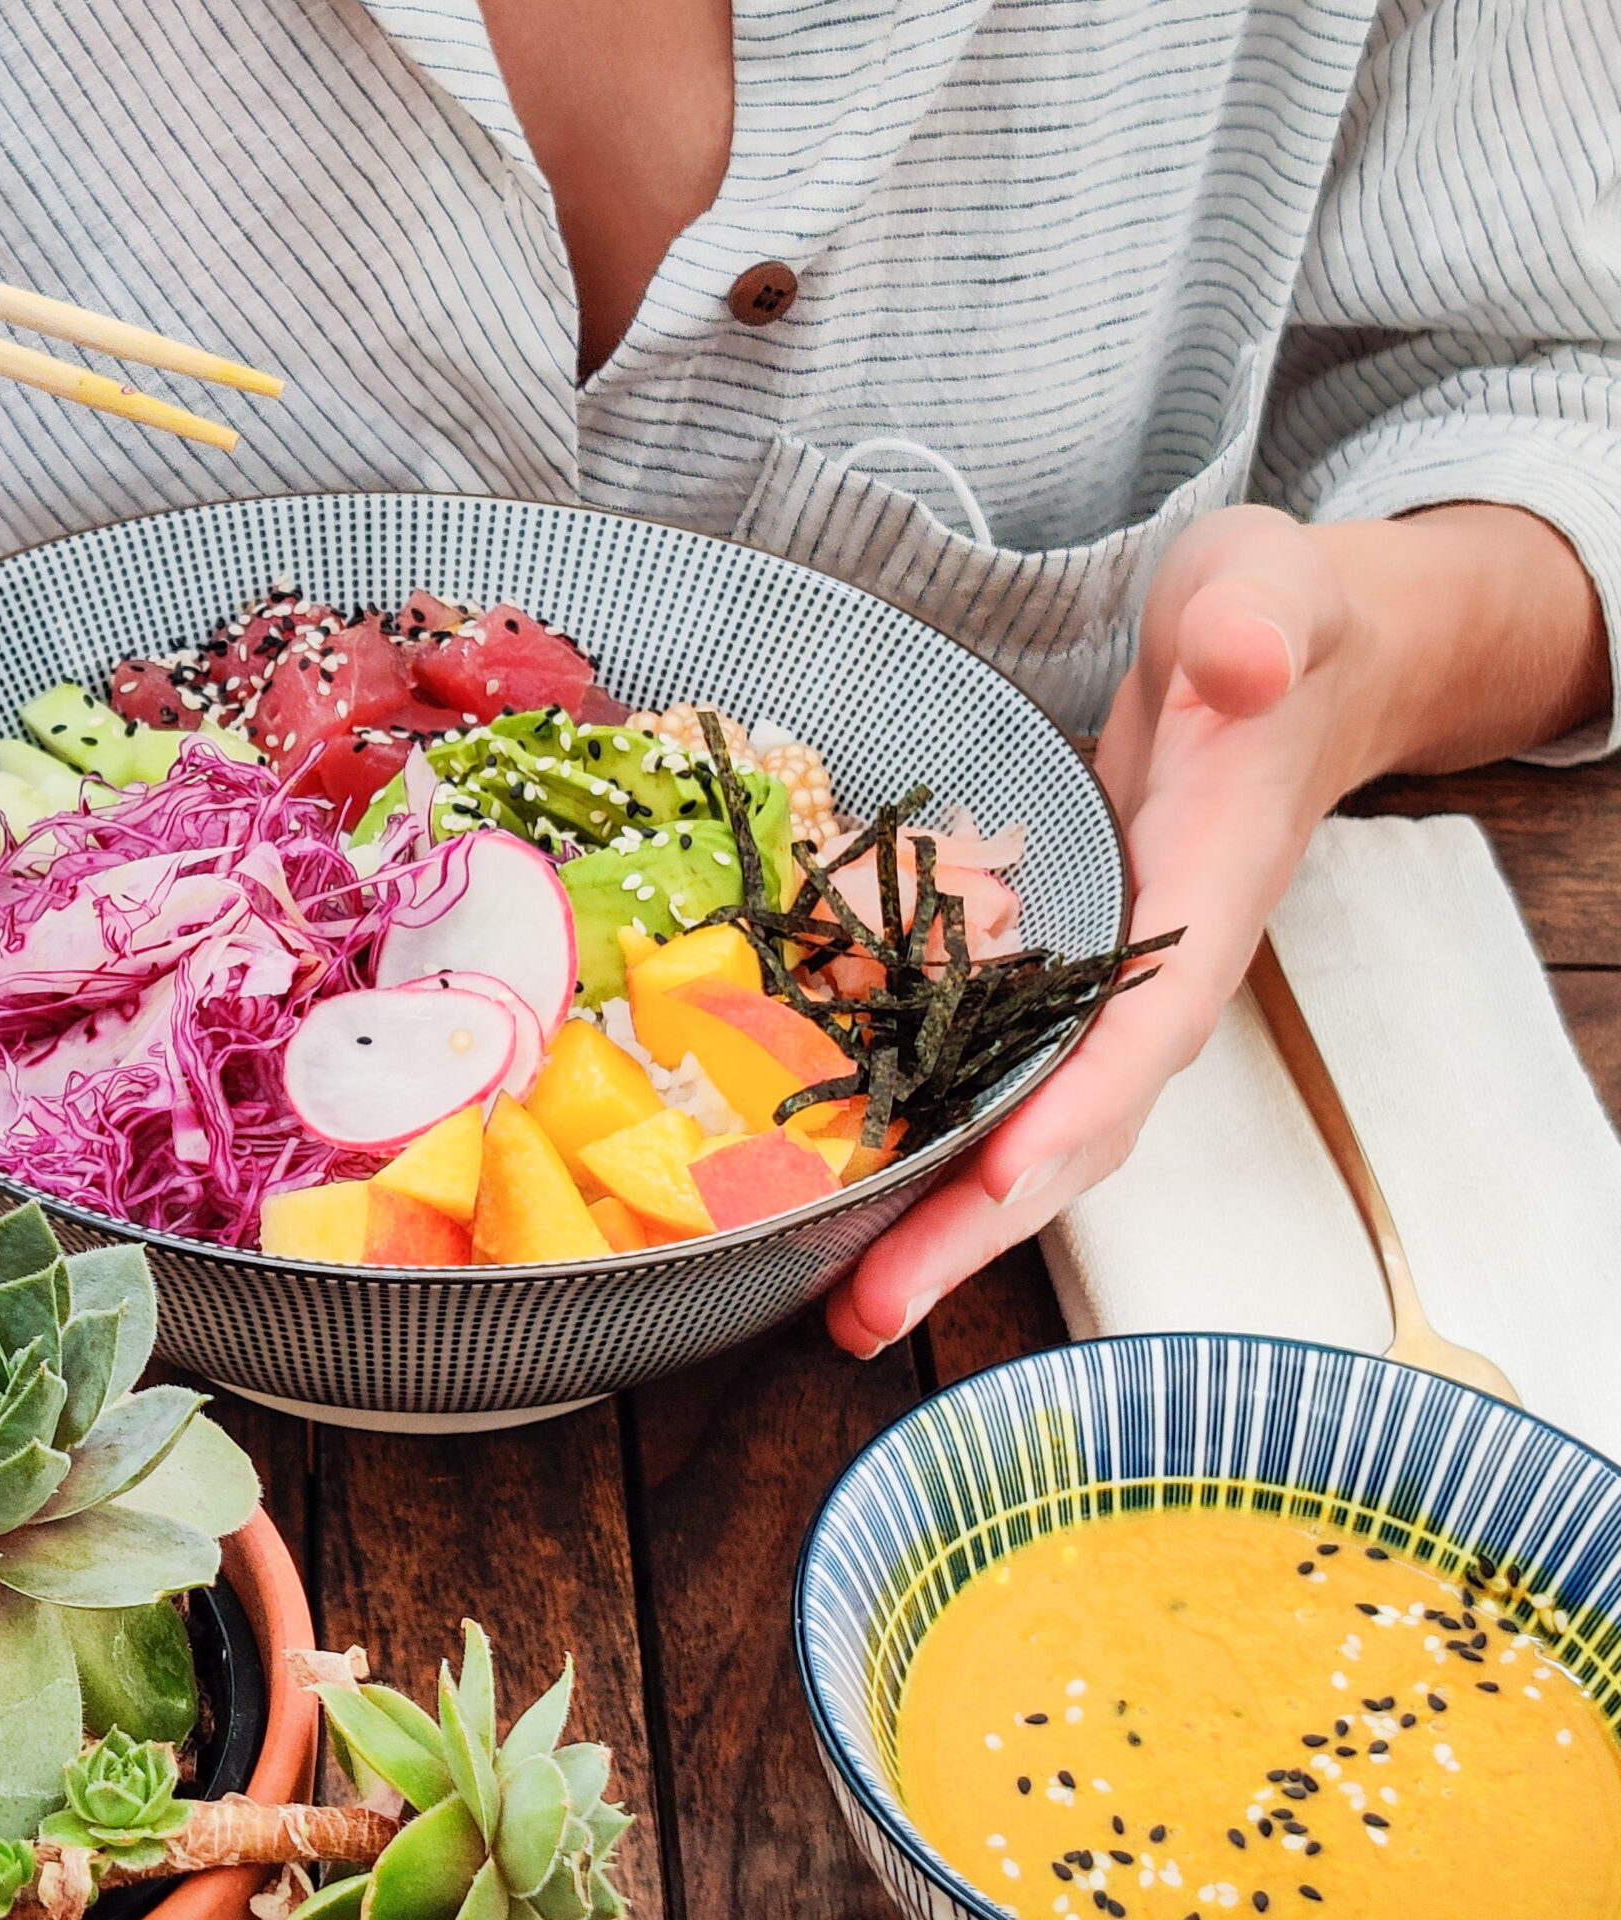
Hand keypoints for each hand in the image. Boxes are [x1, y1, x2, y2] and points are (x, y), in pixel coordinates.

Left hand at [823, 504, 1392, 1357]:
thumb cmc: (1266, 626)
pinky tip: (831, 1195)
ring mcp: (1097, 994)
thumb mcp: (1264, 593)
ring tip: (837, 1306)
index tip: (993, 1185)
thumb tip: (1238, 663)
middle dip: (972, 1229)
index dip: (1070, 1115)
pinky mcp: (1045, 983)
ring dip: (935, 1222)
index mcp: (1204, 908)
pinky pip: (980, 1083)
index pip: (1141, 1037)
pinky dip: (918, 1147)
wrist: (1277, 659)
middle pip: (1068, 1132)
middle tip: (864, 1315)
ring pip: (1019, 1130)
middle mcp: (1151, 983)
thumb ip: (1257, 627)